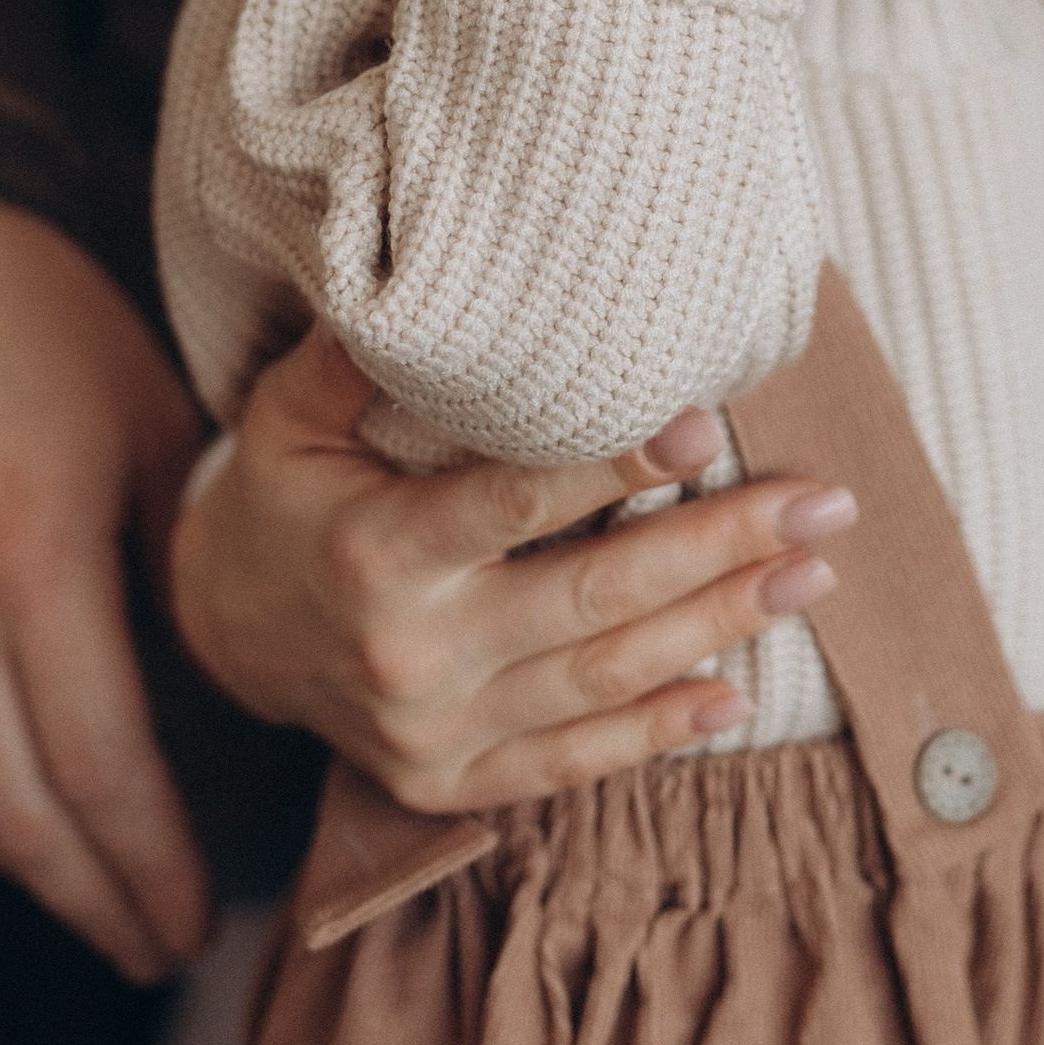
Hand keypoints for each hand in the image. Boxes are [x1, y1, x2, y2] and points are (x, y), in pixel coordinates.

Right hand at [0, 194, 211, 981]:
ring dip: (21, 872)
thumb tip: (256, 657)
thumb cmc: (45, 321)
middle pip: (18, 811)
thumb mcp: (150, 424)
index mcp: (33, 562)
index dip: (150, 863)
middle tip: (158, 949)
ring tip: (92, 910)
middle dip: (95, 899)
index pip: (99, 767)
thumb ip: (187, 554)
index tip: (197, 925)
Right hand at [169, 320, 856, 810]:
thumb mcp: (290, 410)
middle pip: (593, 599)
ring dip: (722, 628)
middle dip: (720, 548)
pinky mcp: (449, 783)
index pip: (512, 505)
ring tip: (813, 576)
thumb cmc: (284, 492)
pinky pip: (570, 766)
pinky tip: (735, 694)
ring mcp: (433, 731)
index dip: (609, 468)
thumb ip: (360, 351)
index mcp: (376, 551)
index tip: (701, 424)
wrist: (220, 632)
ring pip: (603, 681)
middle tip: (823, 504)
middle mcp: (410, 654)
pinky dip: (657, 734)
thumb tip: (435, 261)